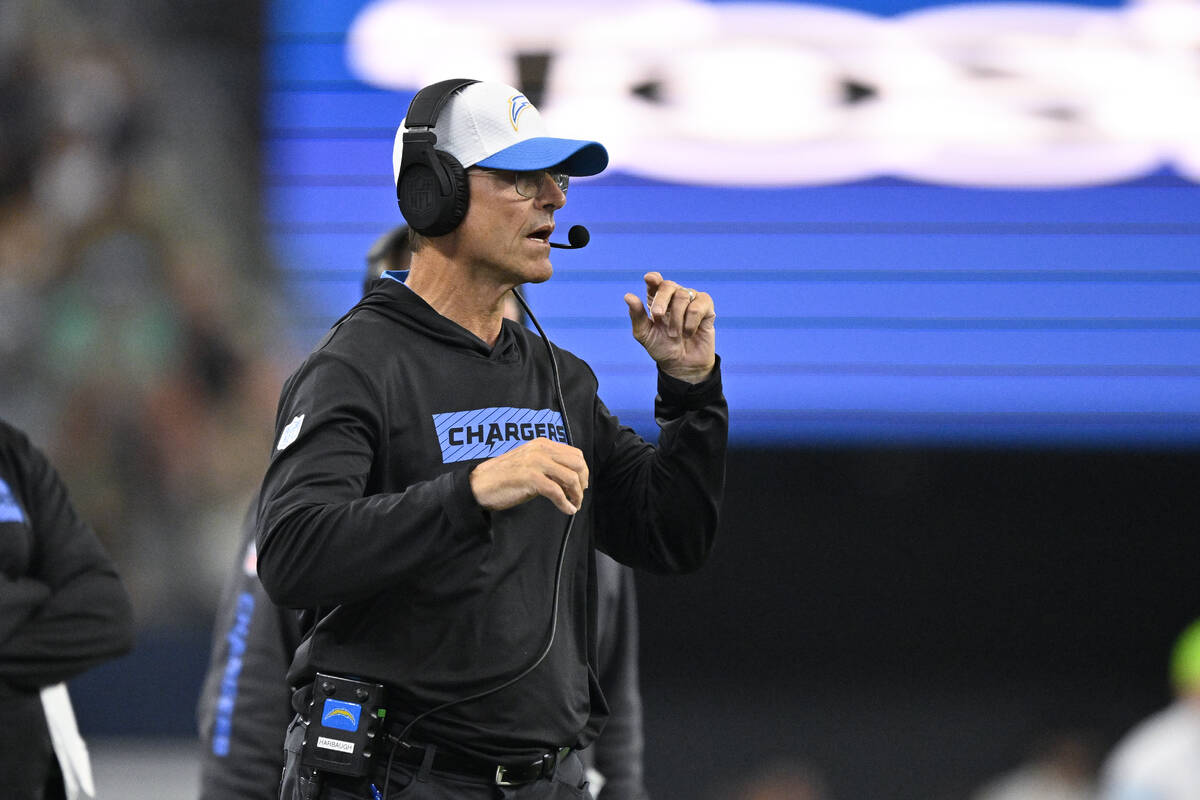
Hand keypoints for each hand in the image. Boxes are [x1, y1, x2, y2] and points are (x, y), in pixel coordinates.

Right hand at [469, 438, 588, 515]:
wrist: (480, 484)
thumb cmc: (504, 476)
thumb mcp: (530, 463)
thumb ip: (549, 465)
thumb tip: (570, 479)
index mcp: (542, 444)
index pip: (575, 454)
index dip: (582, 471)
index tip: (581, 485)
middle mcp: (541, 450)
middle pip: (577, 464)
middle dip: (583, 482)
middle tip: (579, 496)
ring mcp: (536, 463)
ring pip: (570, 478)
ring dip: (576, 495)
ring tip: (575, 505)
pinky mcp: (531, 478)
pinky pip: (557, 492)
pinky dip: (566, 503)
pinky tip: (567, 510)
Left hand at [624, 271, 715, 382]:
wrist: (682, 366)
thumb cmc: (662, 348)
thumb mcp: (645, 335)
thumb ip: (637, 316)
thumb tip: (628, 296)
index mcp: (656, 299)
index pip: (655, 281)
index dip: (653, 278)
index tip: (650, 279)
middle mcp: (674, 296)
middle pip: (668, 285)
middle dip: (661, 300)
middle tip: (657, 316)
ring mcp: (691, 300)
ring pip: (683, 295)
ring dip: (676, 318)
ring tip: (675, 335)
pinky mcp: (706, 308)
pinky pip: (699, 305)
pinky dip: (691, 320)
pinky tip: (689, 332)